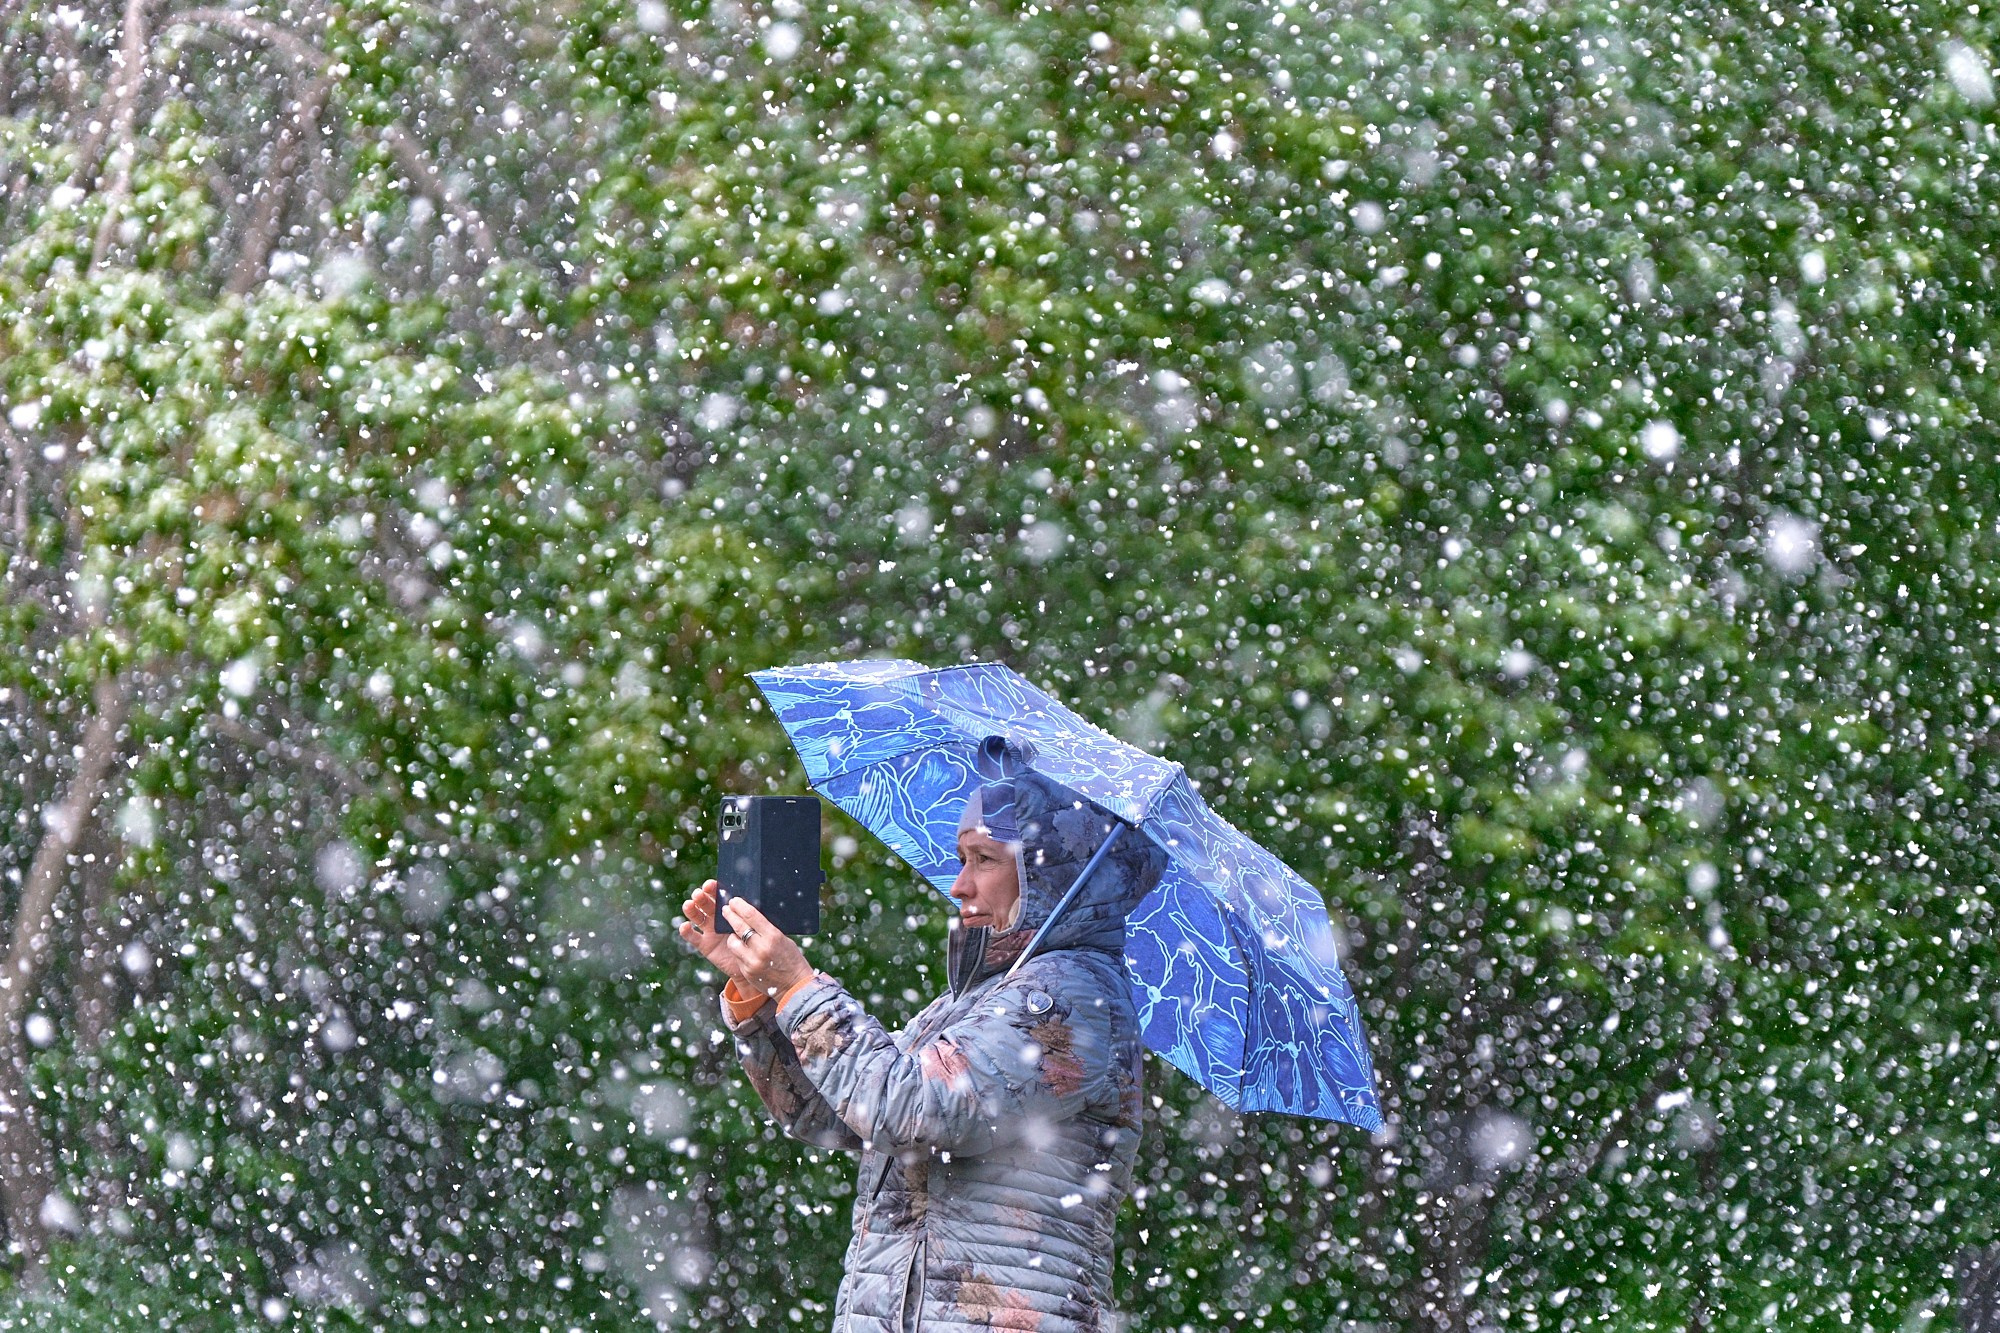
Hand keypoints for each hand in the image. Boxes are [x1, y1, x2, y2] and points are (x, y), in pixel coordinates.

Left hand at [678, 881, 813, 1001]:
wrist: (794, 986)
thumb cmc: (791, 959)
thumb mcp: (783, 939)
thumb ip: (767, 930)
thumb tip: (751, 917)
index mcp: (773, 936)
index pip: (751, 915)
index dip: (740, 906)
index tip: (734, 901)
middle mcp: (761, 948)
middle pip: (739, 926)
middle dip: (730, 915)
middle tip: (725, 909)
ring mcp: (752, 961)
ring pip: (733, 942)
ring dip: (732, 936)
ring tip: (734, 933)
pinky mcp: (747, 971)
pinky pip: (737, 956)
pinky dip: (738, 950)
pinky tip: (742, 949)